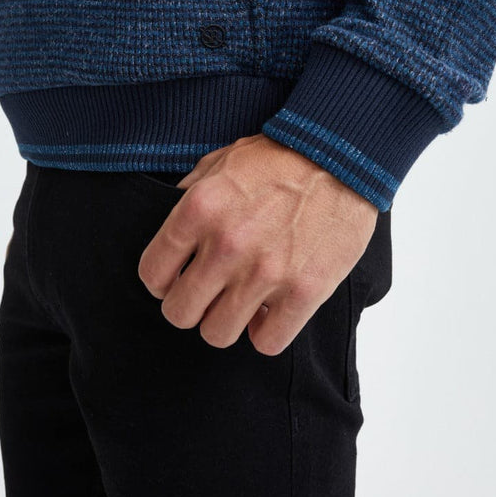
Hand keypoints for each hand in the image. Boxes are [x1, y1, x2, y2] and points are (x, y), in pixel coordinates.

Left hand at [138, 133, 378, 355]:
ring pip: (218, 334)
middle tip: (209, 293)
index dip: (162, 281)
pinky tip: (271, 311)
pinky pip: (267, 342)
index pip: (152, 274)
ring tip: (241, 302)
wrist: (342, 154)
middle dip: (191, 305)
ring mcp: (266, 272)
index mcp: (200, 209)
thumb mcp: (221, 160)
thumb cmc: (281, 155)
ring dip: (227, 321)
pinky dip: (266, 332)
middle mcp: (227, 244)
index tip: (176, 279)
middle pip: (180, 313)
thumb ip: (190, 194)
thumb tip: (171, 225)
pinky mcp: (305, 291)